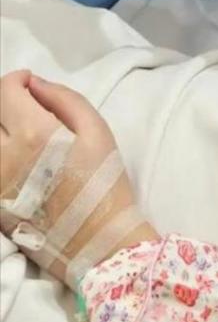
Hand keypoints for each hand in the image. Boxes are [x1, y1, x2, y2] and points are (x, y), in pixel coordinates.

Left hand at [0, 72, 155, 284]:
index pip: (4, 91)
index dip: (16, 80)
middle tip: (25, 109)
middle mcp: (4, 157)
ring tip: (22, 137)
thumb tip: (34, 84)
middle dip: (6, 104)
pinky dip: (3, 158)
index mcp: (32, 134)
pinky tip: (20, 162)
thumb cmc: (103, 181)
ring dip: (2, 133)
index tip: (29, 84)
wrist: (98, 241)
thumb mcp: (96, 129)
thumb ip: (63, 98)